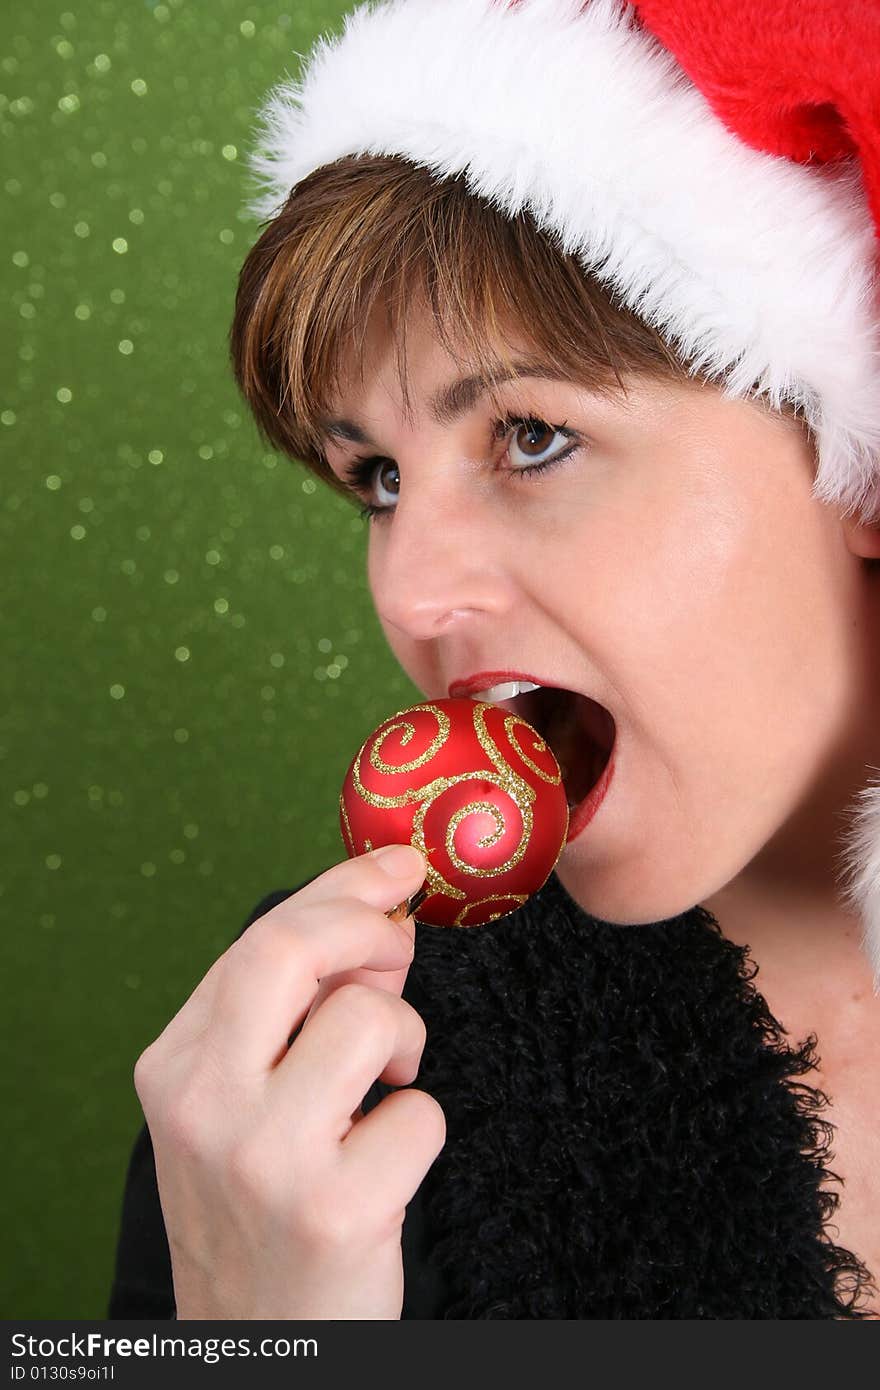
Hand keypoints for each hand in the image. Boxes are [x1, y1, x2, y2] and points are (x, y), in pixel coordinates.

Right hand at [133, 844, 445, 1319]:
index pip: (260, 938)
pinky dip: (420, 1128)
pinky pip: (422, 1111)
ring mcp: (264, 1158)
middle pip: (292, 949)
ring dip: (406, 1043)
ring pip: (372, 1020)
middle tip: (402, 943)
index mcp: (174, 1066)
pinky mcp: (333, 1209)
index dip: (341, 888)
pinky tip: (384, 1166)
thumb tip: (380, 920)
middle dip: (367, 922)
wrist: (263, 1346)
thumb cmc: (265, 1206)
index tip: (396, 868)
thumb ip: (293, 1010)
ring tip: (384, 1091)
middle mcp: (204, 1104)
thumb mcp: (246, 1101)